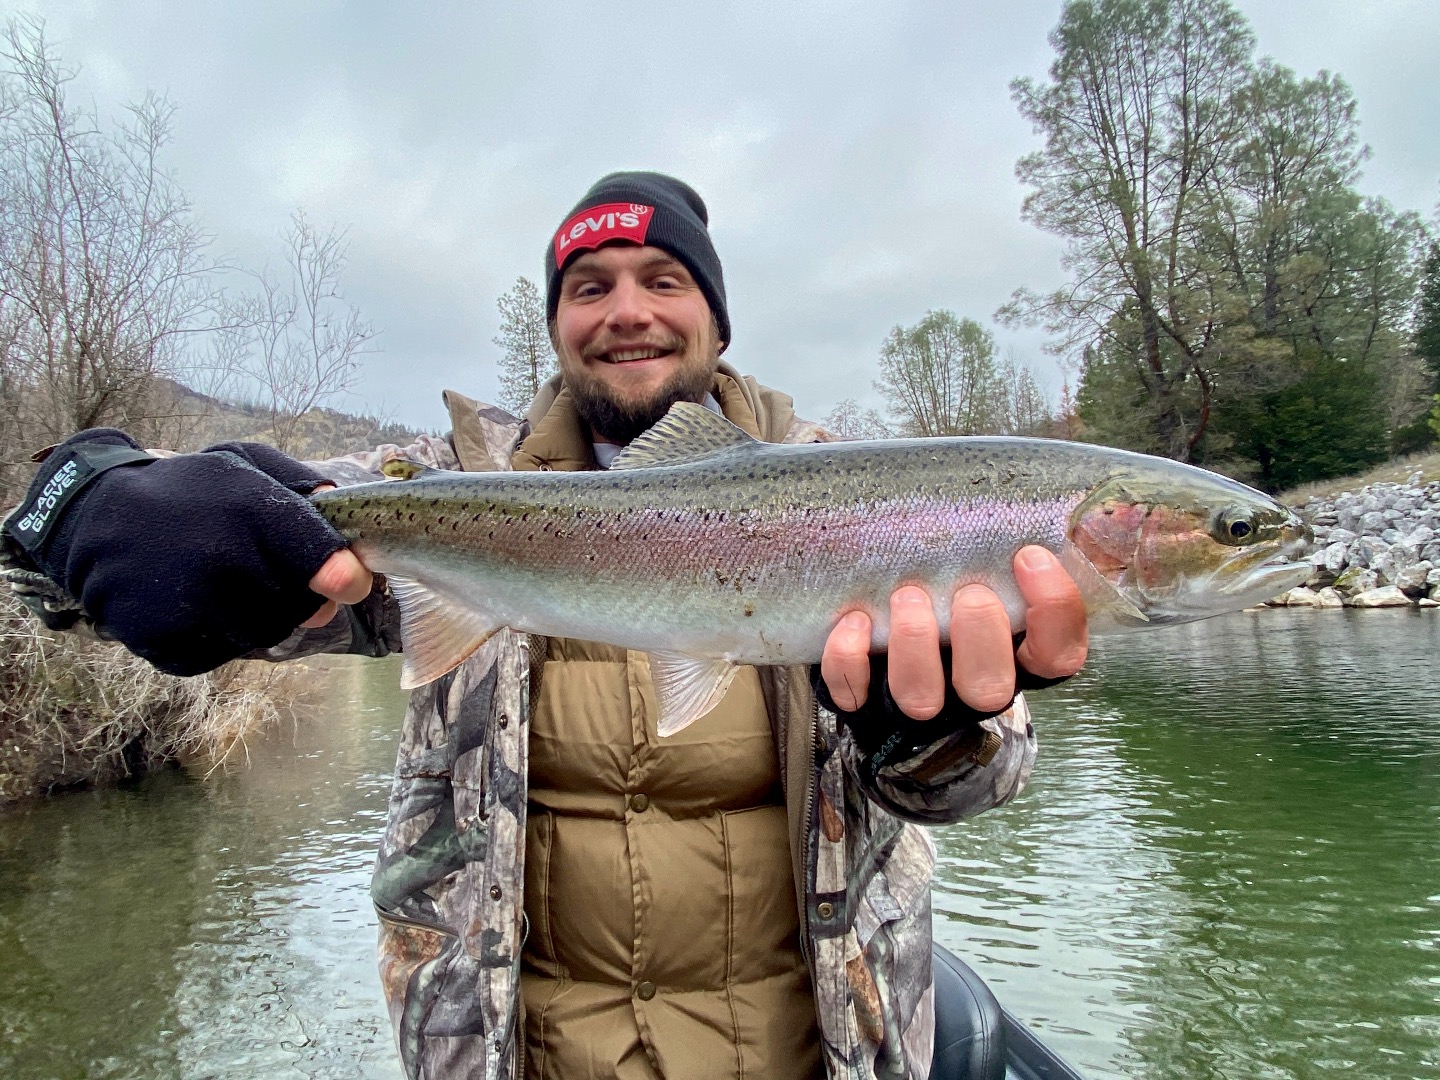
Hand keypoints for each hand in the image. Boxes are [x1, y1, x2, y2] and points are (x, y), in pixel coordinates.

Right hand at [2, 430, 361, 674]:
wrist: (95, 521)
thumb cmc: (187, 492)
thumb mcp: (244, 465)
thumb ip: (302, 487)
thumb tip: (345, 512)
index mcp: (251, 514)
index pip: (323, 566)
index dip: (342, 577)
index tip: (350, 580)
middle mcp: (223, 565)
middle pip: (303, 608)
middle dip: (302, 594)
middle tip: (275, 573)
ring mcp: (194, 611)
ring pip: (266, 633)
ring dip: (262, 613)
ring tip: (227, 580)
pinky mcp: (170, 647)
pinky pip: (225, 652)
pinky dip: (221, 633)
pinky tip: (198, 601)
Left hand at [820, 545, 1087, 719]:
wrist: (876, 631)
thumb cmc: (946, 583)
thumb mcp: (986, 564)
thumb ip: (1015, 541)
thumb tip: (1047, 501)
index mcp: (1015, 657)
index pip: (1059, 655)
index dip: (1053, 611)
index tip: (1029, 556)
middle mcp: (969, 688)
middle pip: (991, 688)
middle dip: (979, 633)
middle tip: (966, 589)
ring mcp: (916, 703)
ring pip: (922, 698)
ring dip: (915, 645)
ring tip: (906, 595)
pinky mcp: (863, 705)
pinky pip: (854, 696)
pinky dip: (849, 660)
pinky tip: (853, 621)